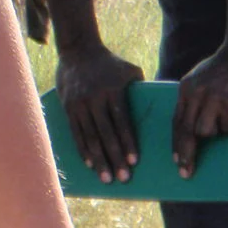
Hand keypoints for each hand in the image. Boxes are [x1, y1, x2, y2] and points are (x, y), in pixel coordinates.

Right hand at [55, 45, 144, 183]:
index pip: (122, 122)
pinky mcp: (68, 106)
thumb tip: (159, 110)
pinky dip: (83, 150)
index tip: (134, 162)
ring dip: (98, 160)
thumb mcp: (129, 71)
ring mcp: (79, 103)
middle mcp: (94, 99)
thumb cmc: (111, 64)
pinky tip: (89, 165)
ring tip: (106, 178)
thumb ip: (142, 89)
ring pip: (89, 137)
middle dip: (115, 158)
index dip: (127, 143)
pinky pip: (75, 132)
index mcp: (113, 91)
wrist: (78, 49)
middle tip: (123, 178)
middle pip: (106, 134)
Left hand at [172, 43, 227, 176]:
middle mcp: (195, 93)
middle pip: (186, 131)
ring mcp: (212, 98)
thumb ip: (194, 98)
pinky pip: (227, 126)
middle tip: (186, 172)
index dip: (176, 144)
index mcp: (186, 89)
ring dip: (215, 133)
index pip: (176, 121)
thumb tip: (192, 125)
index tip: (176, 161)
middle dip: (186, 154)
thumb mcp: (200, 80)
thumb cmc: (224, 68)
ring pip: (205, 131)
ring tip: (224, 121)